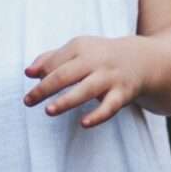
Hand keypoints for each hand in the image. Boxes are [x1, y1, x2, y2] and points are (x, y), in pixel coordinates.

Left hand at [22, 35, 150, 126]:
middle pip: (66, 74)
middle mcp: (95, 61)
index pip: (56, 61)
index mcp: (81, 47)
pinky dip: (98, 115)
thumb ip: (51, 59)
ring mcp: (110, 77)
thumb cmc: (100, 56)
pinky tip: (84, 123)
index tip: (30, 84)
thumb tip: (28, 72)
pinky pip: (110, 106)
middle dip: (45, 88)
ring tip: (48, 111)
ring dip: (66, 100)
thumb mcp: (77, 50)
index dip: (41, 72)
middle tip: (28, 101)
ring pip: (86, 90)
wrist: (142, 59)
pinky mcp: (122, 93)